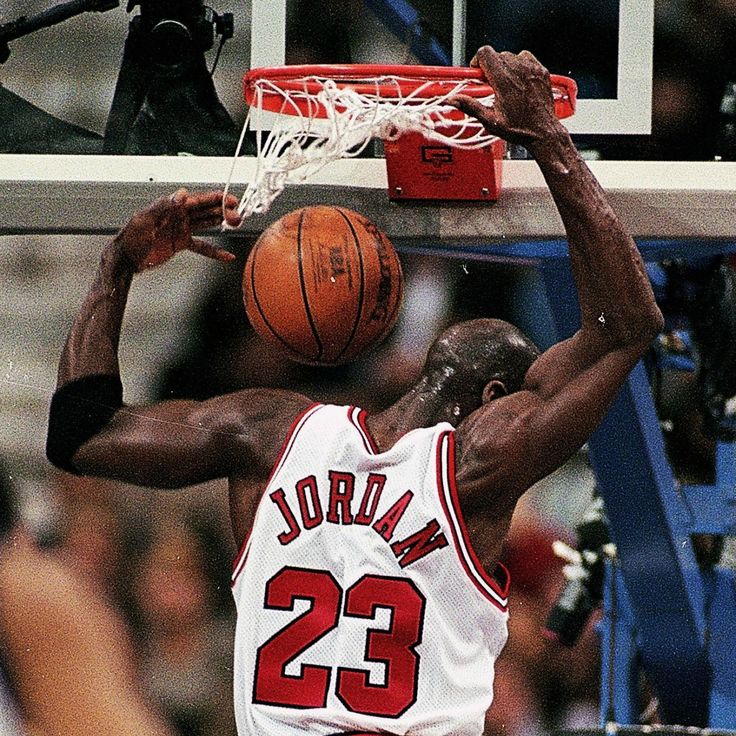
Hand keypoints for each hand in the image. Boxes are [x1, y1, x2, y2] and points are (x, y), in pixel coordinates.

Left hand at [116, 189, 240, 271]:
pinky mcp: (181, 243)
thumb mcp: (146, 220)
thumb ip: (164, 206)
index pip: (196, 201)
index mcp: (170, 207)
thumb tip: (182, 194)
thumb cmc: (131, 239)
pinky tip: (226, 255)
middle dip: (222, 211)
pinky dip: (214, 250)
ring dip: (220, 223)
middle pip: (205, 210)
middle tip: (237, 215)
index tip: (229, 199)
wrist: (126, 259)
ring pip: (206, 223)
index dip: (214, 200)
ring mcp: (180, 229)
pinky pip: (202, 246)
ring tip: (236, 223)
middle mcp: (178, 216)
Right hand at [450, 46, 561, 146]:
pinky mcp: (541, 70)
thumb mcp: (490, 121)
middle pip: (497, 55)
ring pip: (511, 56)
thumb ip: (470, 106)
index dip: (478, 61)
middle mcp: (518, 70)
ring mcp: (531, 69)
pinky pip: (526, 58)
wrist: (543, 132)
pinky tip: (518, 81)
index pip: (485, 53)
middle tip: (490, 85)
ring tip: (505, 85)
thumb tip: (453, 100)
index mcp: (503, 80)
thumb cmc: (519, 128)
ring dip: (505, 67)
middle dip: (490, 67)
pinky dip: (519, 66)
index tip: (478, 73)